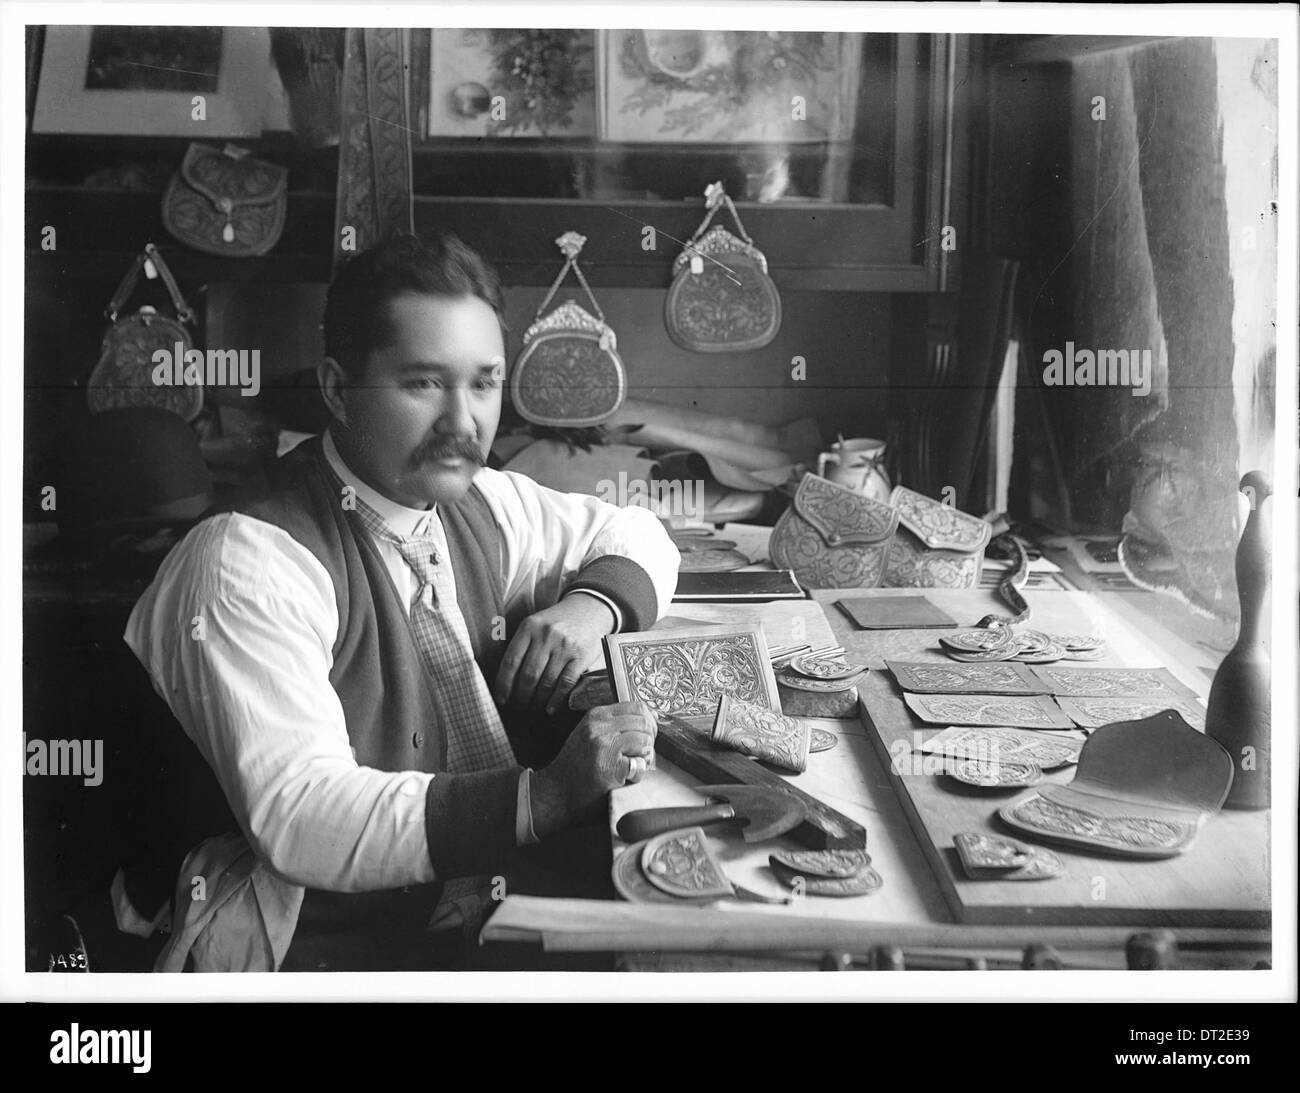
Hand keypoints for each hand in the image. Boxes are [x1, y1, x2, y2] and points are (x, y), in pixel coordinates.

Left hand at [493, 594, 615, 714]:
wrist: (589, 609)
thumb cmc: (556, 622)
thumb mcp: (535, 624)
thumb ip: (521, 644)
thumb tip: (504, 679)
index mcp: (529, 626)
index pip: (511, 661)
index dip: (503, 684)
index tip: (502, 699)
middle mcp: (546, 635)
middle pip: (528, 675)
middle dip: (521, 696)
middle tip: (518, 706)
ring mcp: (565, 646)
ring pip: (546, 682)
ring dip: (537, 700)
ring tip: (532, 707)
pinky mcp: (581, 656)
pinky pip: (565, 683)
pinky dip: (556, 700)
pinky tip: (550, 708)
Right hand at [530, 702, 656, 836]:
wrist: (555, 792)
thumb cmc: (574, 765)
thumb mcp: (589, 733)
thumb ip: (615, 724)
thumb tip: (650, 717)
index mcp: (596, 716)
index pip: (636, 706)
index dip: (649, 720)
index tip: (648, 733)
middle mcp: (600, 726)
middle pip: (644, 722)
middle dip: (650, 739)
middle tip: (642, 754)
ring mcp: (606, 745)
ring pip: (645, 740)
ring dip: (644, 756)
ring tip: (631, 766)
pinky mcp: (611, 766)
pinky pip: (641, 764)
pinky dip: (638, 773)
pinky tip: (624, 778)